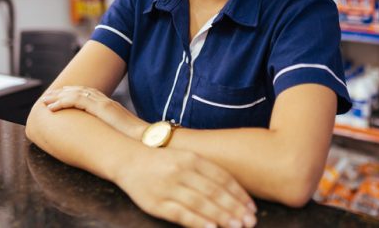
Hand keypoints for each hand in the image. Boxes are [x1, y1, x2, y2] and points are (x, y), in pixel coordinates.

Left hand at [41, 86, 146, 139]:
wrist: (147, 139)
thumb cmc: (135, 141)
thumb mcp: (119, 134)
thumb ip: (110, 132)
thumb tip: (102, 140)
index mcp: (110, 106)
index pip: (89, 94)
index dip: (73, 93)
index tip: (60, 95)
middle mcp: (106, 102)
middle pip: (80, 90)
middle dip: (62, 92)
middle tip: (48, 96)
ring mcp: (104, 104)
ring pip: (76, 93)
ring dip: (58, 96)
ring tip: (45, 101)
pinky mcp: (102, 108)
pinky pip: (77, 101)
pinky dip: (63, 102)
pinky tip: (52, 108)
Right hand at [117, 147, 257, 227]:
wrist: (127, 159)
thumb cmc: (162, 161)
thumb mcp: (185, 157)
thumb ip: (206, 170)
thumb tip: (232, 191)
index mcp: (192, 158)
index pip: (222, 177)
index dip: (239, 193)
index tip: (252, 207)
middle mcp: (182, 170)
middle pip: (214, 191)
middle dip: (234, 207)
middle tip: (250, 220)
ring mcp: (168, 187)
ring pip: (200, 202)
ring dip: (221, 215)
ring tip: (237, 226)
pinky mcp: (155, 203)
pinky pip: (180, 213)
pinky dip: (197, 221)